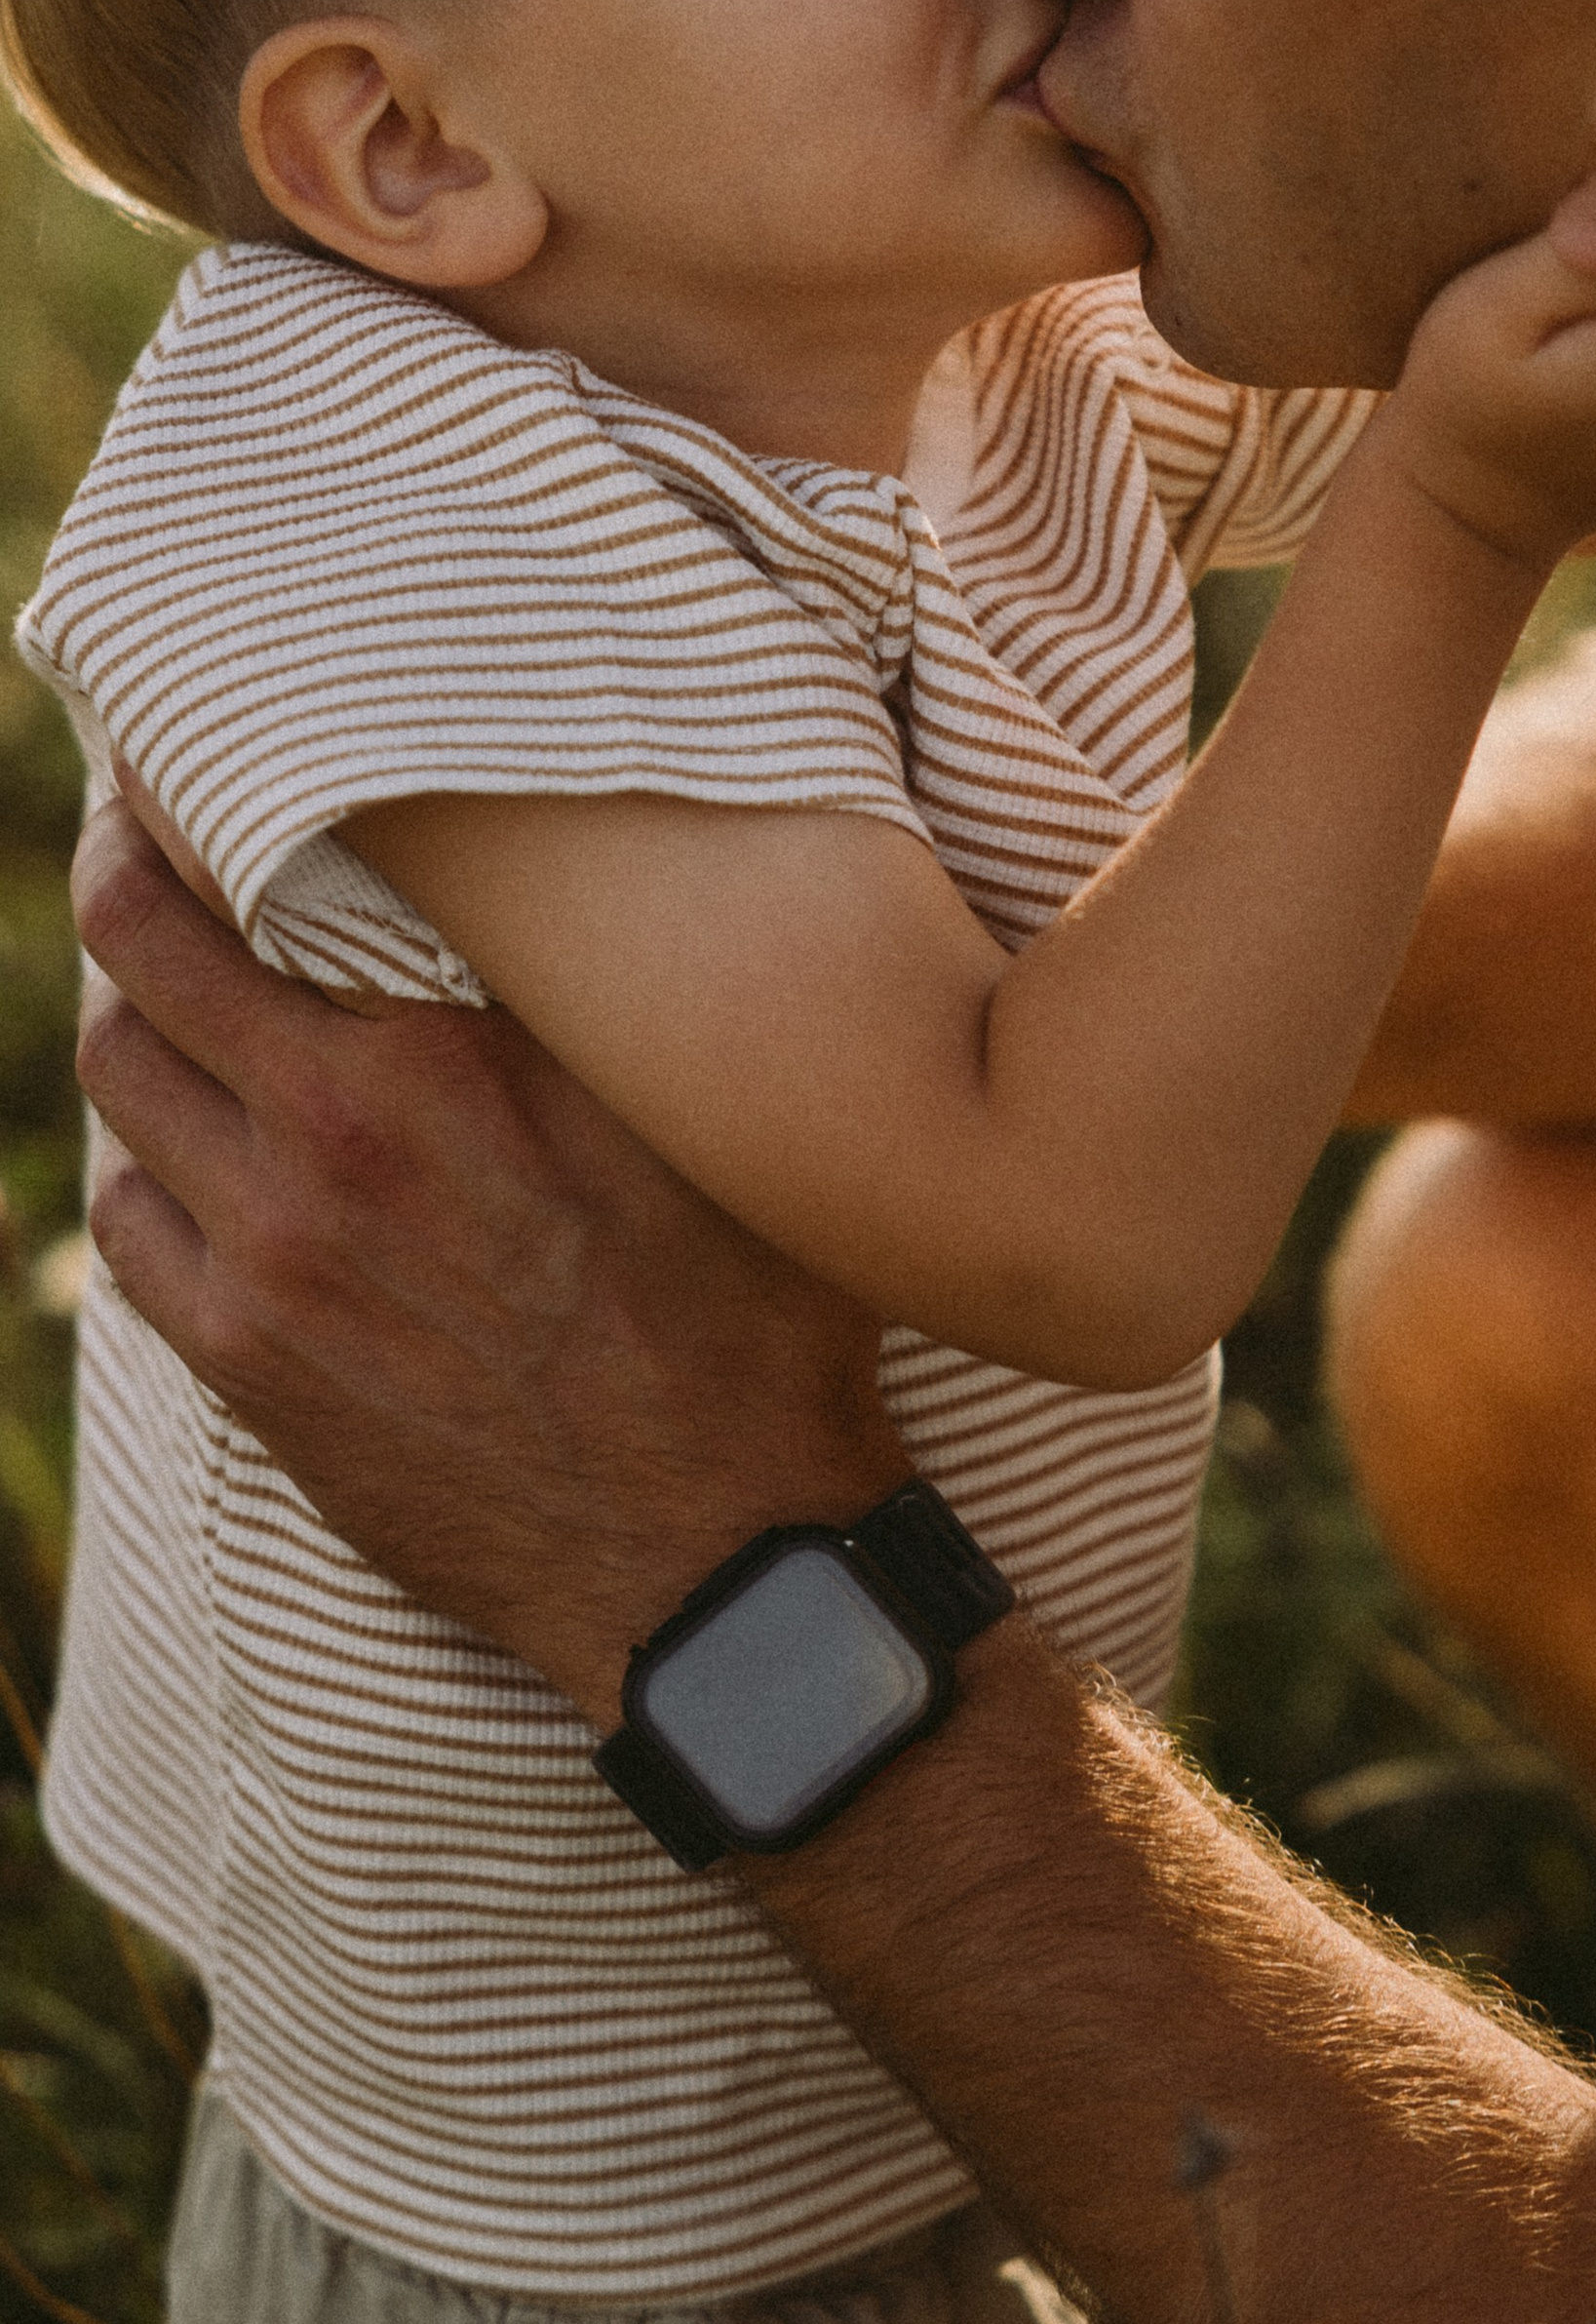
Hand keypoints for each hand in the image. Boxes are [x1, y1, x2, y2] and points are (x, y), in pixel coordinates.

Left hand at [71, 798, 904, 1722]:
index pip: (235, 870)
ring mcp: (271, 1258)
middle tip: (149, 853)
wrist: (715, 1552)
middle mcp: (328, 1138)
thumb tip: (551, 877)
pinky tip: (210, 1165)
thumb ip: (593, 1000)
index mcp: (439, 1055)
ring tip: (197, 1012)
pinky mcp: (249, 1364)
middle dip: (129, 886)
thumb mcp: (702, 1117)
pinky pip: (129, 1225)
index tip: (192, 772)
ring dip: (147, 1028)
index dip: (186, 804)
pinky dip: (151, 1170)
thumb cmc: (748, 1323)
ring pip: (120, 1084)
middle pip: (135, 958)